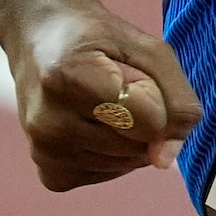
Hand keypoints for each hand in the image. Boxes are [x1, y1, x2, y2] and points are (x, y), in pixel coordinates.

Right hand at [9, 0, 203, 190]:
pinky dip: (114, 153)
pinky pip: (110, 173)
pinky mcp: (51, 176)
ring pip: (128, 162)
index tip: (125, 69)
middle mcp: (50, 122)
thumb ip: (176, 99)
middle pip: (140, 145)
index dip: (154, 94)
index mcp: (70, 77)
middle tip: (113, 85)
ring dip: (132, 136)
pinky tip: (92, 124)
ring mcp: (45, 154)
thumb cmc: (98, 39)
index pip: (151, 119)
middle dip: (144, 116)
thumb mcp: (148, 49)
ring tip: (101, 102)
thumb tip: (166, 159)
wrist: (39, 42)